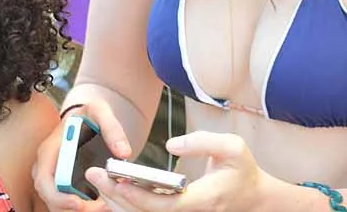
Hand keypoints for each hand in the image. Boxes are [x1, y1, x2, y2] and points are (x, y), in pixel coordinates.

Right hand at [33, 98, 133, 211]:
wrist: (84, 114)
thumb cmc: (88, 112)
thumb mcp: (100, 110)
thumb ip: (112, 128)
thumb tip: (124, 152)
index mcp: (50, 150)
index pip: (44, 180)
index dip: (58, 196)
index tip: (78, 203)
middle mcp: (46, 166)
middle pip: (51, 197)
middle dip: (72, 207)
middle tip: (100, 207)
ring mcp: (53, 175)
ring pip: (59, 202)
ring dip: (80, 208)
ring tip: (105, 206)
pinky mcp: (64, 180)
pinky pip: (68, 199)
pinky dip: (83, 204)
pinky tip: (103, 202)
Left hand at [87, 132, 268, 211]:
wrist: (251, 196)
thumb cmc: (242, 170)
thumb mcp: (233, 146)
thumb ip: (202, 141)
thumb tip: (170, 145)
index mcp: (201, 200)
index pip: (162, 205)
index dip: (136, 196)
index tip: (116, 180)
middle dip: (115, 196)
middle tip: (95, 174)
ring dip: (117, 200)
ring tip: (98, 180)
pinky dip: (127, 203)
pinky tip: (114, 189)